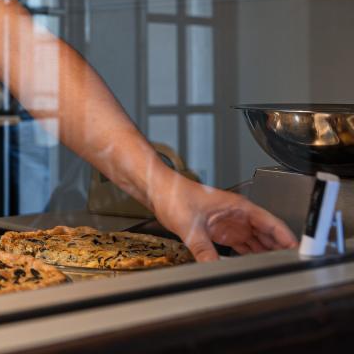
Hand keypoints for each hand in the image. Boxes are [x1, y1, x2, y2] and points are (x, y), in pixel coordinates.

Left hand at [153, 177, 297, 261]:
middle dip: (279, 248)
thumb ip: (203, 249)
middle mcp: (237, 215)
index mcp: (238, 207)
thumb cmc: (175, 195)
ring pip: (255, 240)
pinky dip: (249, 255)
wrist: (158, 191)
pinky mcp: (220, 231)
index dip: (287, 236)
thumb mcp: (190, 225)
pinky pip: (241, 245)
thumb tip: (213, 268)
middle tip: (291, 266)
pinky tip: (253, 265)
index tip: (300, 249)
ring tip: (276, 269)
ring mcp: (229, 224)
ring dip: (265, 253)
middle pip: (267, 234)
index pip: (271, 222)